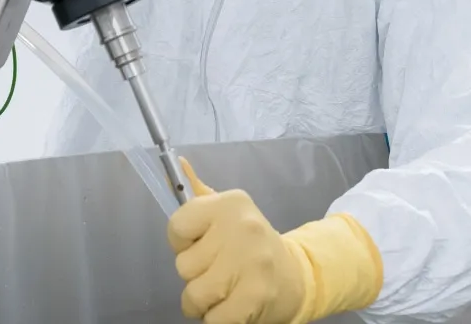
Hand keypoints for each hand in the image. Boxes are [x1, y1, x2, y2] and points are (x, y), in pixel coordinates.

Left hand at [168, 160, 307, 323]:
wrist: (293, 276)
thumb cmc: (249, 243)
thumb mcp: (227, 212)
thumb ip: (198, 193)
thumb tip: (179, 163)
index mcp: (231, 203)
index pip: (177, 226)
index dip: (183, 242)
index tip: (201, 243)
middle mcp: (242, 227)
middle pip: (183, 265)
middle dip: (196, 273)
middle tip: (220, 268)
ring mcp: (251, 262)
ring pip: (193, 295)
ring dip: (203, 301)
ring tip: (224, 289)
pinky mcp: (254, 297)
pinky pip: (211, 319)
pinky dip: (217, 318)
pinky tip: (233, 304)